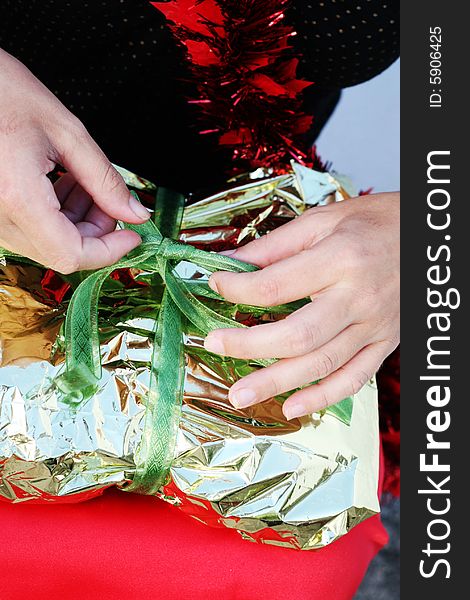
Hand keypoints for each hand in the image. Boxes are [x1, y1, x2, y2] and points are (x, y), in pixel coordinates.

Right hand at [0, 49, 149, 272]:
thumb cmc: (4, 91)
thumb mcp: (67, 133)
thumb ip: (105, 181)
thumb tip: (135, 213)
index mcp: (18, 197)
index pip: (70, 254)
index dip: (108, 251)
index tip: (132, 235)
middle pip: (61, 252)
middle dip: (96, 232)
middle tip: (110, 199)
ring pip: (46, 244)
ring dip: (77, 223)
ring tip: (85, 183)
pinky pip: (29, 229)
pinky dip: (56, 216)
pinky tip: (64, 184)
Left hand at [204, 192, 399, 418]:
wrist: (429, 236)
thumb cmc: (378, 223)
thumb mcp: (325, 219)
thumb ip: (275, 245)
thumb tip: (231, 262)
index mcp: (340, 259)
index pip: (276, 285)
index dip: (238, 288)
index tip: (217, 285)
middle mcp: (357, 297)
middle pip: (295, 335)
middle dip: (248, 346)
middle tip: (214, 346)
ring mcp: (374, 326)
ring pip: (320, 364)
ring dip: (275, 383)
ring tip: (239, 394)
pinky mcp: (384, 343)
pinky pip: (353, 379)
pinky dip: (322, 398)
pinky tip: (292, 407)